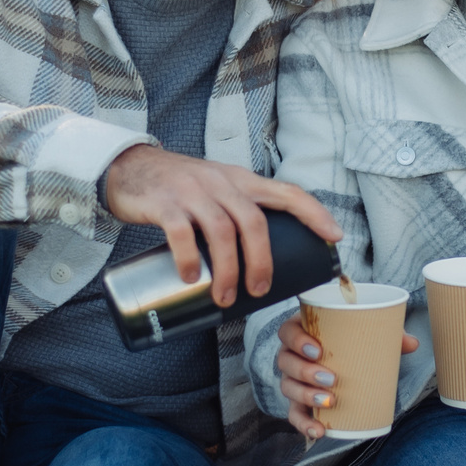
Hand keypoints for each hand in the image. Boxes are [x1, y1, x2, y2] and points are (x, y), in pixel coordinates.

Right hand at [99, 146, 340, 308]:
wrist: (130, 167)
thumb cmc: (179, 187)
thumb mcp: (216, 189)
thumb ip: (236, 213)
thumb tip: (259, 263)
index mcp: (240, 181)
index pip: (287, 192)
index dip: (314, 213)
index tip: (335, 236)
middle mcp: (221, 183)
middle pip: (254, 222)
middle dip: (262, 260)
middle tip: (259, 291)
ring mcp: (192, 191)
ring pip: (221, 231)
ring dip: (228, 269)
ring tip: (226, 298)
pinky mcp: (164, 203)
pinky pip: (182, 232)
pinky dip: (190, 258)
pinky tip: (193, 279)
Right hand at [277, 315, 418, 443]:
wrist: (346, 360)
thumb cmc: (352, 341)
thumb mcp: (368, 334)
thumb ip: (388, 334)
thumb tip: (413, 343)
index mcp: (303, 331)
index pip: (288, 332)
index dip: (297, 340)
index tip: (318, 349)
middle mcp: (292, 355)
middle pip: (286, 362)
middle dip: (305, 372)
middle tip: (331, 378)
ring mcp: (293, 380)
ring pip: (288, 388)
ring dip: (306, 396)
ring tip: (329, 401)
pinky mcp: (298, 402)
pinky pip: (294, 415)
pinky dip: (305, 424)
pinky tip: (320, 430)